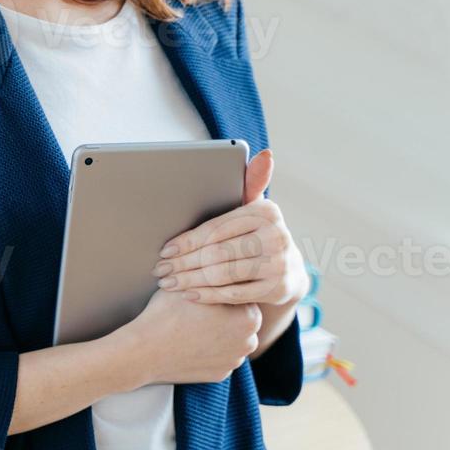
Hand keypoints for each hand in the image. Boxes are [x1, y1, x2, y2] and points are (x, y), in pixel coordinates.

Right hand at [121, 288, 261, 384]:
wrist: (144, 351)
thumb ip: (212, 275)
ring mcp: (234, 362)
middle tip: (197, 306)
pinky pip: (217, 356)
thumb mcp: (191, 284)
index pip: (241, 295)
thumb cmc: (167, 313)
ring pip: (229, 339)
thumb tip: (222, 265)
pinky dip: (207, 349)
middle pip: (239, 319)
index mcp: (249, 317)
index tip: (205, 288)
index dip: (221, 288)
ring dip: (217, 331)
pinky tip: (189, 341)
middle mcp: (248, 342)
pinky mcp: (220, 375)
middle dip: (223, 312)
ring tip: (191, 324)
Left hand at [153, 149, 309, 306]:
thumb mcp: (254, 208)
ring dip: (190, 280)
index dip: (186, 241)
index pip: (215, 228)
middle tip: (160, 270)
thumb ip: (250, 183)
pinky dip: (208, 295)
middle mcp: (277, 237)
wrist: (289, 270)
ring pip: (222, 274)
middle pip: (216, 253)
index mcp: (266, 212)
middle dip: (182, 263)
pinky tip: (189, 294)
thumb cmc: (257, 234)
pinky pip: (233, 293)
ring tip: (168, 283)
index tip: (164, 250)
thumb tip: (266, 154)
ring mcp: (278, 265)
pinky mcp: (277, 289)